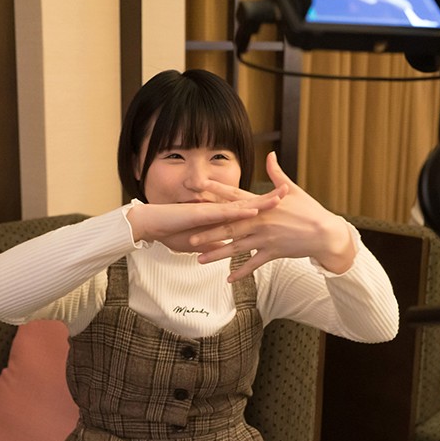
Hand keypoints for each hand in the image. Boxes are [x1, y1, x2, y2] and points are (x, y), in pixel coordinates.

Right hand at [126, 185, 284, 253]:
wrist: (150, 224)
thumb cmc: (170, 232)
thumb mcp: (196, 244)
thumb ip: (211, 245)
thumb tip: (223, 250)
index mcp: (217, 215)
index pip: (243, 208)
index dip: (262, 203)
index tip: (280, 198)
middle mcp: (216, 209)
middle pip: (247, 203)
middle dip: (268, 198)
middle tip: (289, 190)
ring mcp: (210, 210)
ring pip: (240, 205)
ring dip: (260, 201)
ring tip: (279, 197)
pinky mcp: (203, 214)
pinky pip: (225, 214)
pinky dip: (241, 212)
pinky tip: (254, 210)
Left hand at [189, 152, 355, 281]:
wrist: (325, 233)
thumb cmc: (309, 210)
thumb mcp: (292, 190)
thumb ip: (277, 174)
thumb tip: (270, 155)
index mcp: (262, 204)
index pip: (233, 196)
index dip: (214, 191)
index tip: (196, 188)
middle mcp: (261, 221)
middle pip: (229, 226)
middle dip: (208, 231)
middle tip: (188, 236)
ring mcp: (266, 238)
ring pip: (237, 247)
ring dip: (217, 254)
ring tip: (199, 259)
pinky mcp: (272, 252)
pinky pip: (253, 264)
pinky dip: (241, 271)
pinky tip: (228, 279)